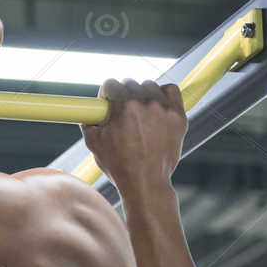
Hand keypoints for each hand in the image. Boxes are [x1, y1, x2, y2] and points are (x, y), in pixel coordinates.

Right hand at [81, 79, 186, 193]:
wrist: (146, 182)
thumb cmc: (120, 166)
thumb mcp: (94, 145)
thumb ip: (88, 123)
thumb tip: (88, 114)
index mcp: (122, 108)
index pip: (111, 84)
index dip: (105, 94)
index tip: (106, 103)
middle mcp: (144, 104)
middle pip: (129, 83)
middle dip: (122, 95)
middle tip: (120, 112)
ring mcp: (164, 109)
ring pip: (149, 86)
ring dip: (141, 94)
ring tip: (139, 112)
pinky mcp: (178, 116)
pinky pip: (171, 90)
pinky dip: (163, 93)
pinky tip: (156, 104)